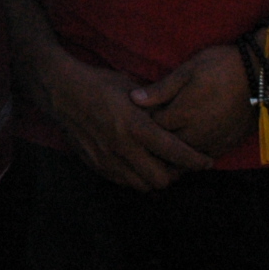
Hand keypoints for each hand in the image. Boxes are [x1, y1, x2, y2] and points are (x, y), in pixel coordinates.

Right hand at [41, 51, 214, 191]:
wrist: (61, 91)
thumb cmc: (99, 84)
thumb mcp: (132, 88)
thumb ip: (155, 106)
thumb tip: (178, 115)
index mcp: (136, 126)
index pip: (175, 152)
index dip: (195, 160)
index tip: (207, 162)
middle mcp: (123, 147)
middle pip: (161, 179)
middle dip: (174, 174)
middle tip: (179, 164)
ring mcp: (107, 159)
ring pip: (141, 185)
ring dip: (153, 178)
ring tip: (159, 165)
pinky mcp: (95, 164)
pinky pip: (122, 181)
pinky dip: (134, 177)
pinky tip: (137, 163)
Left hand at [131, 44, 258, 159]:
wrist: (262, 76)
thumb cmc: (222, 66)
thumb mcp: (188, 70)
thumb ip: (161, 89)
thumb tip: (133, 99)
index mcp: (183, 113)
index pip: (152, 127)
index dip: (144, 121)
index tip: (139, 115)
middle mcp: (196, 133)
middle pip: (166, 147)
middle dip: (155, 141)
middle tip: (147, 133)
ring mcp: (213, 142)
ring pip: (184, 158)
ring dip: (173, 152)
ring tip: (165, 141)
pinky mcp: (227, 146)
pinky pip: (203, 159)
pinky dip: (192, 156)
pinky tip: (187, 145)